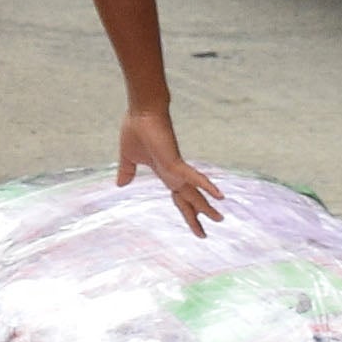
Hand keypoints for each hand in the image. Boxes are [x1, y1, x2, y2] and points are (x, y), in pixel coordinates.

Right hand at [115, 104, 222, 232]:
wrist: (141, 111)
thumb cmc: (136, 129)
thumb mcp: (128, 157)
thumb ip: (127, 171)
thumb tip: (120, 185)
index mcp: (164, 172)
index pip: (178, 196)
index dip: (186, 210)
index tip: (195, 222)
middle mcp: (173, 173)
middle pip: (188, 199)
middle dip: (198, 216)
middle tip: (209, 230)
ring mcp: (176, 168)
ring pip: (194, 193)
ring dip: (207, 206)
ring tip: (220, 218)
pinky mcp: (175, 161)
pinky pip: (193, 177)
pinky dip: (206, 186)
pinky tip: (219, 195)